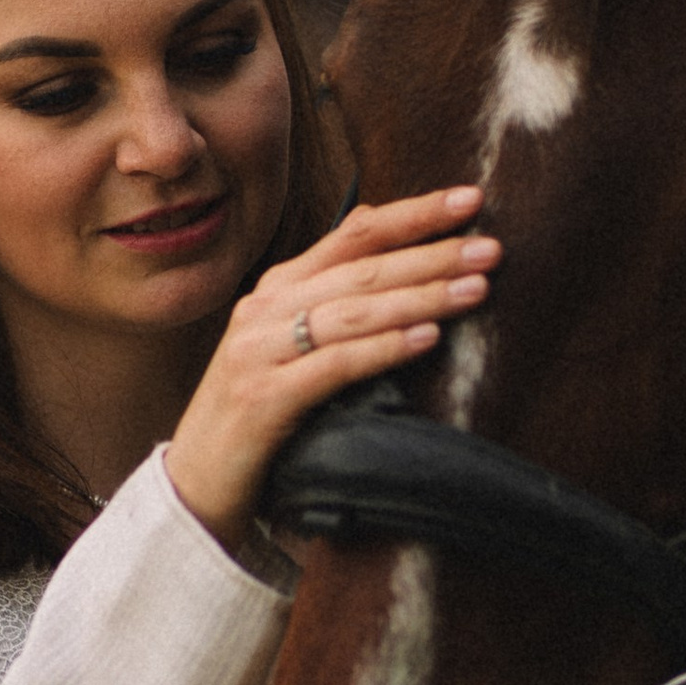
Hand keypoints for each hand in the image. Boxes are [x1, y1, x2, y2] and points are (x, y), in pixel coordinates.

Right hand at [165, 186, 498, 551]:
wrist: (195, 484)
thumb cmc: (259, 418)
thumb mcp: (294, 349)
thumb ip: (336, 308)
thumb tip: (406, 265)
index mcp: (277, 289)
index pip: (354, 233)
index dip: (414, 214)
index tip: (470, 201)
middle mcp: (265, 309)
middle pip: (361, 268)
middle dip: (431, 254)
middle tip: (490, 248)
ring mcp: (259, 351)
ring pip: (352, 310)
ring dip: (420, 296)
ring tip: (476, 289)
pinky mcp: (263, 398)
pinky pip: (335, 364)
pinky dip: (383, 348)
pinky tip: (426, 337)